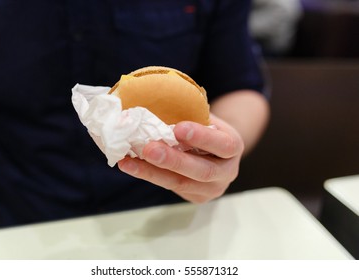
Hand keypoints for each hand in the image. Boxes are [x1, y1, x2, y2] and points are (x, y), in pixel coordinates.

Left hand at [117, 114, 243, 202]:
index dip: (202, 137)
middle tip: (149, 149)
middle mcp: (227, 172)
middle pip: (202, 170)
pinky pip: (171, 187)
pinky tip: (131, 166)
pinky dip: (149, 175)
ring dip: (153, 172)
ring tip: (129, 162)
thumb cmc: (208, 128)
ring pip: (181, 183)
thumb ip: (192, 115)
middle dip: (173, 160)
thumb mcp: (206, 118)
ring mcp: (212, 189)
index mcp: (233, 147)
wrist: (217, 152)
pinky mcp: (195, 197)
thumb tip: (158, 102)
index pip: (223, 145)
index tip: (178, 128)